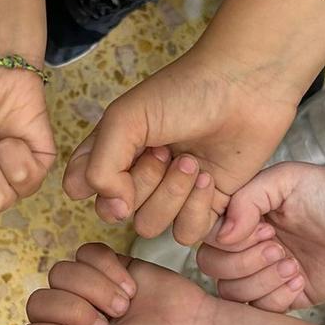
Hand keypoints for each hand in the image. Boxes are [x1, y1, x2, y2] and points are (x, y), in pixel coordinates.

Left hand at [23, 242, 216, 324]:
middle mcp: (68, 320)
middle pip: (39, 301)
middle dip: (72, 311)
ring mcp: (86, 291)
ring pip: (60, 273)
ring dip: (92, 288)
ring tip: (122, 306)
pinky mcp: (107, 266)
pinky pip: (86, 253)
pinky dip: (107, 268)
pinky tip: (130, 287)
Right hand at [64, 47, 297, 244]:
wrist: (245, 88)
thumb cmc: (184, 93)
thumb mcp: (125, 119)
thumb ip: (99, 167)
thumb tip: (115, 209)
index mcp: (111, 150)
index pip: (79, 188)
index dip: (97, 183)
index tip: (122, 155)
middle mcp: (137, 177)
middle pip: (114, 213)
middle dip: (142, 183)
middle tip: (167, 150)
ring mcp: (170, 194)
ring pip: (149, 227)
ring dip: (171, 195)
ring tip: (192, 160)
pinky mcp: (205, 208)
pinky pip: (186, 235)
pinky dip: (196, 209)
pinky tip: (209, 177)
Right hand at [199, 163, 324, 309]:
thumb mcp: (286, 179)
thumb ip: (247, 199)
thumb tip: (223, 235)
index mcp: (244, 215)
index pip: (206, 235)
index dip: (225, 239)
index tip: (263, 228)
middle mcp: (249, 244)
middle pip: (212, 268)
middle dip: (243, 263)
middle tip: (278, 247)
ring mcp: (266, 272)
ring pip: (232, 293)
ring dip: (261, 281)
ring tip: (292, 265)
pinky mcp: (287, 296)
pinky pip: (261, 310)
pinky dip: (276, 298)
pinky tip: (301, 279)